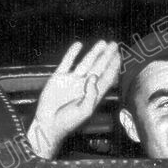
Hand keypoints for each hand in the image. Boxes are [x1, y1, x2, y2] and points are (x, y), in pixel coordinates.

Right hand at [27, 40, 120, 158]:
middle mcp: (84, 86)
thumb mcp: (84, 112)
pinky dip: (72, 53)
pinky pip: (67, 62)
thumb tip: (94, 77)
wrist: (48, 124)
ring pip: (86, 63)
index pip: (106, 78)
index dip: (113, 67)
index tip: (119, 57)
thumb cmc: (68, 122)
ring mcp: (72, 80)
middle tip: (115, 45)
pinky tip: (78, 45)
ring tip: (103, 43)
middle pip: (99, 68)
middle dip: (107, 57)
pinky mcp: (59, 77)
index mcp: (92, 95)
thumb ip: (91, 95)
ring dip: (94, 53)